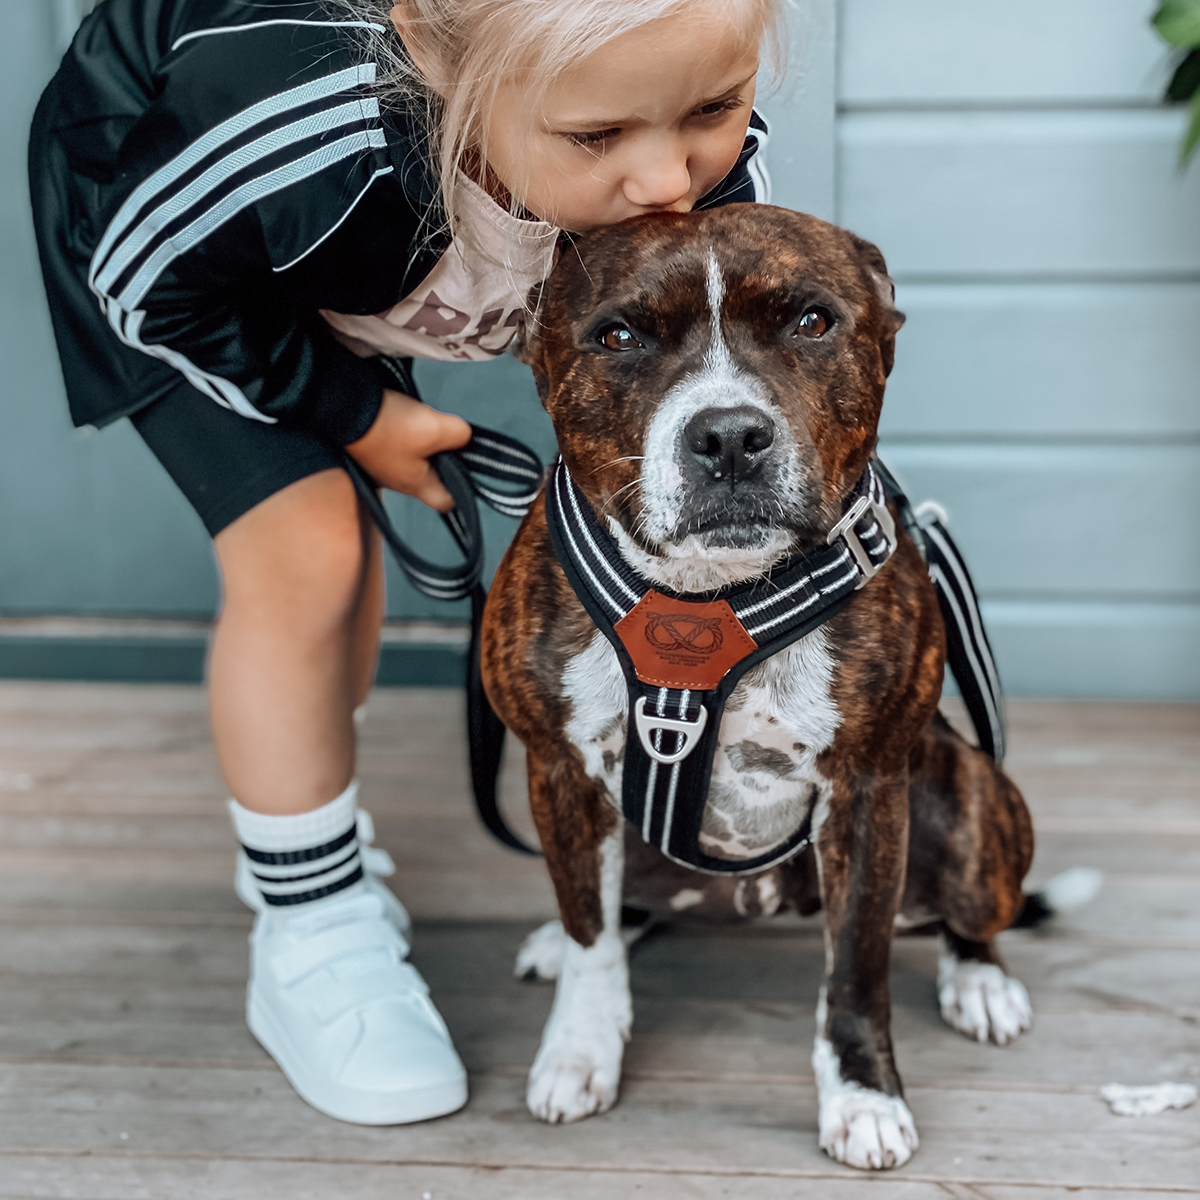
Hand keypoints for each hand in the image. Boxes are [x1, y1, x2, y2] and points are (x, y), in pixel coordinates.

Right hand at [346, 388, 471, 511]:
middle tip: (447, 435)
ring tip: (421, 421)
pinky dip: (403, 429)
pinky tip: (402, 416)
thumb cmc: (383, 426)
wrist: (343, 405)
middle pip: (431, 475)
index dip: (462, 490)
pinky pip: (395, 442)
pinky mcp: (370, 445)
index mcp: (415, 485)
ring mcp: (381, 463)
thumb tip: (465, 436)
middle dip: (443, 456)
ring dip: (423, 439)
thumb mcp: (436, 428)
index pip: (446, 502)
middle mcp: (396, 480)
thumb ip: (460, 436)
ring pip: (414, 456)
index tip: (468, 472)